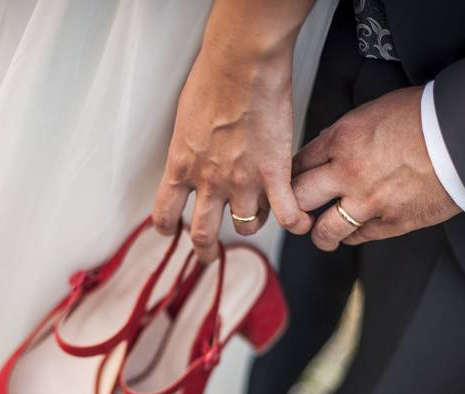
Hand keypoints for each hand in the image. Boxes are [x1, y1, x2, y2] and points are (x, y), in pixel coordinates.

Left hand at [152, 0, 313, 261]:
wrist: (242, 65)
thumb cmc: (212, 79)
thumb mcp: (184, 119)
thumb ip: (188, 146)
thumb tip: (191, 154)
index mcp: (181, 166)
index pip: (163, 212)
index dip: (166, 227)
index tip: (170, 231)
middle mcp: (208, 181)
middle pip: (202, 233)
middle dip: (204, 250)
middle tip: (207, 256)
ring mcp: (243, 181)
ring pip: (245, 226)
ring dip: (249, 228)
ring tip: (255, 223)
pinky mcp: (275, 174)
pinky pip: (286, 213)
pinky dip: (295, 222)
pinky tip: (300, 222)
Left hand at [292, 86, 460, 250]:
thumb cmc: (429, 116)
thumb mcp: (376, 110)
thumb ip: (348, 132)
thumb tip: (329, 147)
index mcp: (342, 139)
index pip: (298, 164)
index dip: (291, 177)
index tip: (291, 183)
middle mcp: (348, 172)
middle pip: (299, 198)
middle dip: (294, 206)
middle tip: (296, 211)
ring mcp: (368, 201)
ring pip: (324, 230)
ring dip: (319, 235)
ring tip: (320, 235)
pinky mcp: (392, 222)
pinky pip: (359, 237)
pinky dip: (352, 237)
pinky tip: (352, 233)